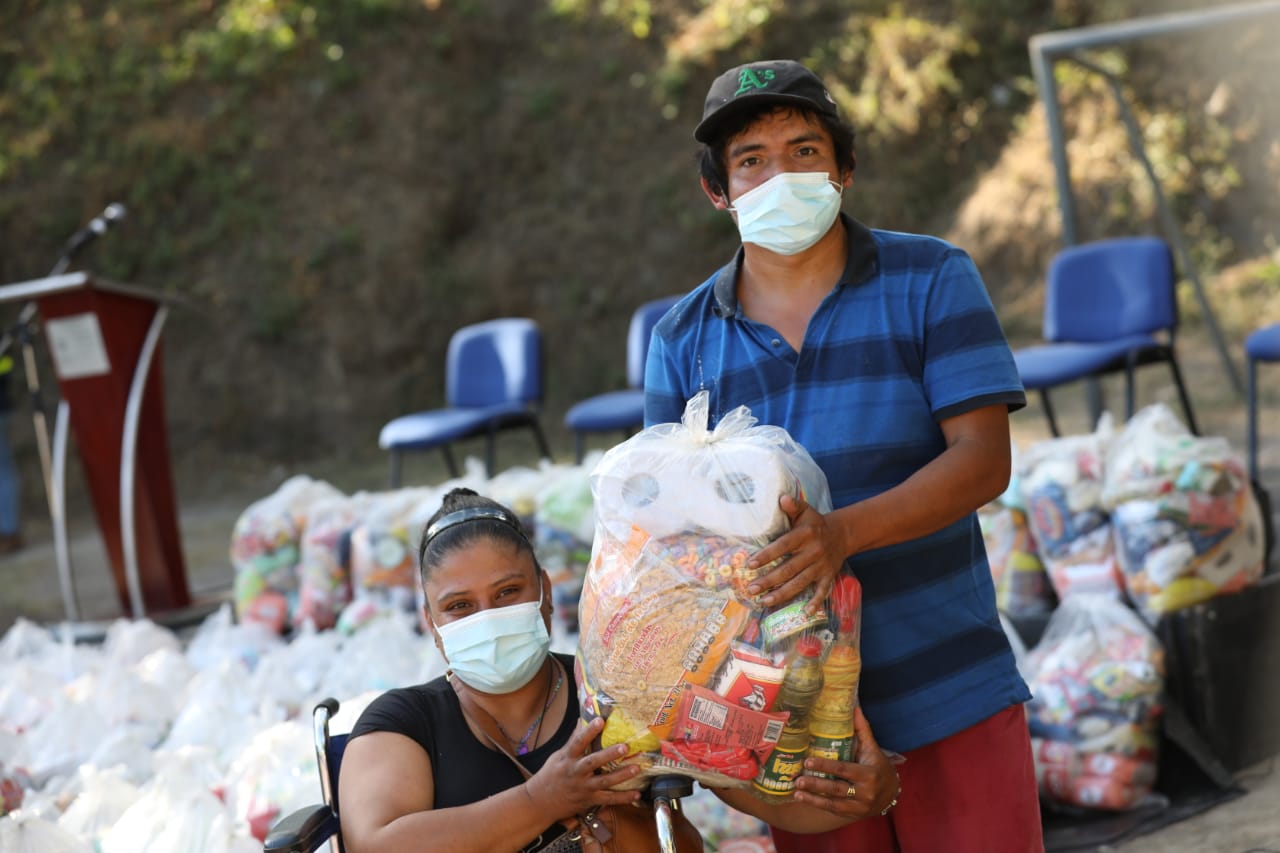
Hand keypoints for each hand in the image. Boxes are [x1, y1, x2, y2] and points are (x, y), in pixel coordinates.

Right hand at [524, 717, 643, 821]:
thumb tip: (582, 719)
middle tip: (625, 747)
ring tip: (636, 768)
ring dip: (622, 775)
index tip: (600, 720)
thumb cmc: (551, 775)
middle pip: (593, 762)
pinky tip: (636, 794)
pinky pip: (608, 799)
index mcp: (567, 758)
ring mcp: (583, 787)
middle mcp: (575, 772)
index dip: (589, 731)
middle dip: (609, 754)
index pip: (578, 742)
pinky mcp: (589, 800)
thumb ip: (572, 740)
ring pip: (604, 781)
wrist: (540, 802)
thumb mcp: (558, 756)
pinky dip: (623, 798)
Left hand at [747, 494, 845, 610]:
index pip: (783, 546)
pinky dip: (815, 602)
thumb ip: (793, 505)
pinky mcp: (829, 576)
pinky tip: (804, 612)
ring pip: (800, 582)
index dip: (767, 555)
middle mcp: (814, 552)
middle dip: (769, 580)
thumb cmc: (815, 523)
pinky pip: (822, 591)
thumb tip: (781, 498)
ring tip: (765, 601)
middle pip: (789, 569)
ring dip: (783, 594)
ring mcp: (822, 566)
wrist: (842, 534)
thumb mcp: (806, 511)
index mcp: (805, 535)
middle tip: (751, 589)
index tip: (750, 564)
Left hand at [791, 707, 900, 817]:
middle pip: (836, 789)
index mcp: (868, 774)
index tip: (808, 762)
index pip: (843, 770)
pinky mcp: (853, 814)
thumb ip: (863, 729)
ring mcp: (859, 807)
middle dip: (816, 785)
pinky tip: (805, 800)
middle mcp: (865, 792)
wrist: (892, 794)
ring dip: (813, 799)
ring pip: (833, 804)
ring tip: (796, 793)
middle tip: (798, 780)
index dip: (825, 766)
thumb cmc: (879, 766)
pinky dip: (819, 806)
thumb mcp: (873, 748)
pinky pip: (834, 811)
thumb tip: (854, 706)